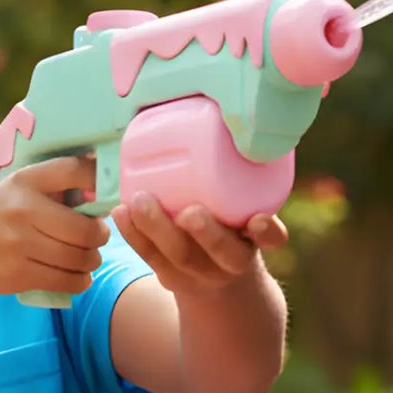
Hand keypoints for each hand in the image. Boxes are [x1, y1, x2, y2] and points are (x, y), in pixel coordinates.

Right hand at [0, 154, 108, 298]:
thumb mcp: (16, 190)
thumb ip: (53, 189)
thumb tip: (103, 193)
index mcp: (25, 180)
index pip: (74, 171)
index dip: (100, 180)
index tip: (106, 192)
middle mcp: (23, 209)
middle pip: (86, 229)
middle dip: (100, 236)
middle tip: (97, 237)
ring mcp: (20, 244)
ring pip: (79, 258)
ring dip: (92, 260)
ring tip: (87, 257)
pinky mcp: (19, 274)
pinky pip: (67, 280)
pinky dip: (81, 280)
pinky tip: (79, 275)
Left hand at [111, 192, 287, 298]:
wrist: (221, 280)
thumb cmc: (232, 227)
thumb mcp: (247, 209)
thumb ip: (244, 176)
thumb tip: (227, 112)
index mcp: (257, 241)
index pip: (272, 239)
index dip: (267, 232)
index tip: (258, 220)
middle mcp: (233, 262)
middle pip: (222, 253)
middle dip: (206, 234)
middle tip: (189, 212)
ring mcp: (200, 274)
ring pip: (180, 258)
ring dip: (158, 230)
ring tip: (140, 201)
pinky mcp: (171, 278)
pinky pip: (151, 259)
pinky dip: (134, 236)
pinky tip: (120, 213)